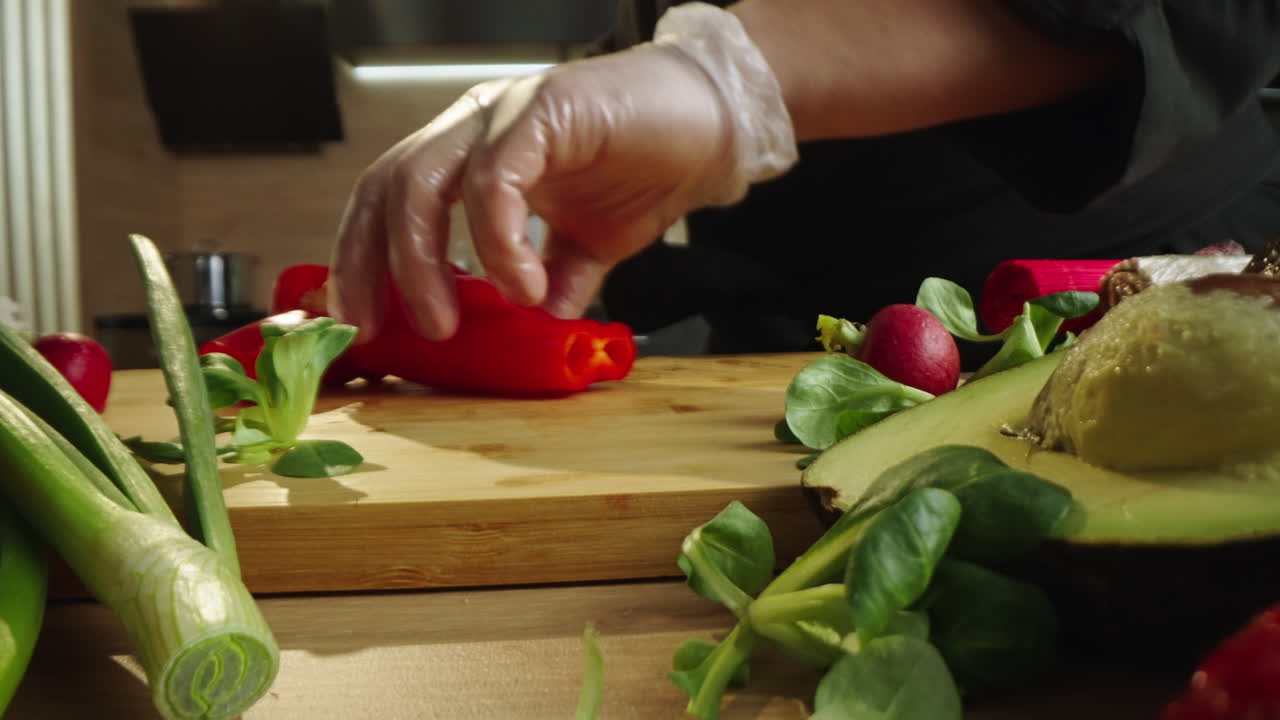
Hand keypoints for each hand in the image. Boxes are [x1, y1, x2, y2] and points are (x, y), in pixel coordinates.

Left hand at [328, 44, 736, 341]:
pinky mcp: (541, 109)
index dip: (363, 260)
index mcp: (473, 158)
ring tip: (445, 321)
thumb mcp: (587, 248)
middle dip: (369, 264)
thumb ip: (553, 283)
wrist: (717, 129)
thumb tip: (536, 331)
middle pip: (385, 189)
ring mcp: (504, 116)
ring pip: (421, 182)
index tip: (364, 322)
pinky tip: (522, 287)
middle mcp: (475, 130)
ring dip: (420, 261)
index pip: (389, 202)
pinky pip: (493, 179)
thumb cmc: (649, 170)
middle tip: (379, 328)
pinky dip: (496, 241)